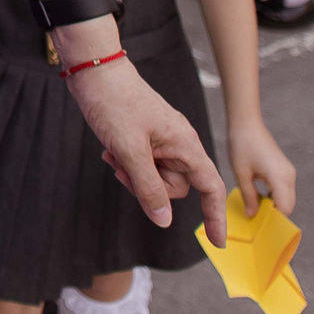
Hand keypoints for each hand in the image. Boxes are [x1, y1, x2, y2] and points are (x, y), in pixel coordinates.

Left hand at [64, 53, 228, 240]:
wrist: (95, 70)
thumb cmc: (115, 103)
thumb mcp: (130, 150)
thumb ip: (148, 187)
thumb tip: (164, 221)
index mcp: (185, 144)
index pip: (210, 186)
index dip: (216, 215)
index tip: (218, 242)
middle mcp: (178, 143)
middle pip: (176, 187)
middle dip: (148, 188)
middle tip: (122, 170)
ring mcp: (161, 141)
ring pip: (155, 177)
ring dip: (133, 176)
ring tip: (113, 156)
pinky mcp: (143, 138)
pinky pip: (142, 164)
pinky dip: (126, 164)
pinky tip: (110, 153)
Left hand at [225, 117, 296, 217]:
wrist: (246, 123)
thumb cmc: (242, 145)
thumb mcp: (241, 174)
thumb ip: (249, 197)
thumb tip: (252, 215)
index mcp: (280, 177)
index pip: (284, 208)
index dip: (274, 220)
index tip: (261, 227)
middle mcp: (289, 175)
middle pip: (288, 205)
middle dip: (274, 215)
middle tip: (257, 222)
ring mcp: (288, 171)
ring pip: (286, 198)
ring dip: (274, 205)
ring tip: (256, 210)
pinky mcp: (284, 168)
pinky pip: (283, 189)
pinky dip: (274, 196)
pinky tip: (259, 198)